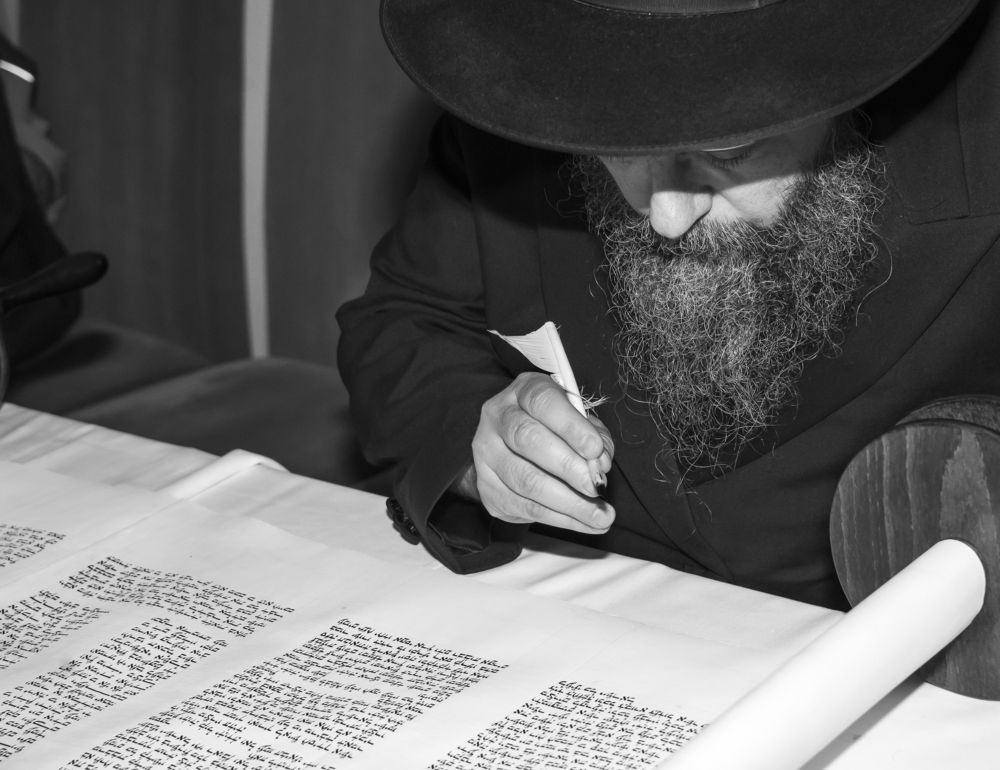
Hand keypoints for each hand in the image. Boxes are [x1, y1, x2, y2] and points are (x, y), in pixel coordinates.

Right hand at [465, 372, 614, 533]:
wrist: (512, 448)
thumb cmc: (554, 428)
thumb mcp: (578, 420)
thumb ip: (593, 437)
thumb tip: (599, 465)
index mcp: (523, 391)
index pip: (543, 403)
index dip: (571, 427)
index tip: (596, 450)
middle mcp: (497, 417)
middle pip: (528, 440)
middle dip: (568, 467)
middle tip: (596, 487)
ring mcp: (486, 453)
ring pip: (525, 480)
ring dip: (568, 502)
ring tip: (600, 516)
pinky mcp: (488, 487)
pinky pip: (524, 507)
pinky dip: (560, 519)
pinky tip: (584, 522)